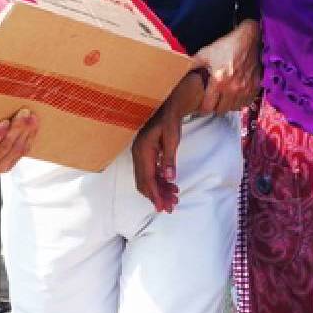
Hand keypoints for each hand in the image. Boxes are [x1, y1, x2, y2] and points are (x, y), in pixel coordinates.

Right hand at [0, 109, 38, 174]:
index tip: (5, 122)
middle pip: (4, 147)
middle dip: (16, 129)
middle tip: (23, 113)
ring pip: (16, 149)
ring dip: (26, 132)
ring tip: (31, 117)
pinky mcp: (11, 166)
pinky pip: (23, 152)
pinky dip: (30, 137)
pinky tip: (34, 125)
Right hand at [131, 70, 204, 212]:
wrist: (168, 105)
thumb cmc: (171, 118)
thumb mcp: (173, 136)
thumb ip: (169, 157)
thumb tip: (169, 177)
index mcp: (143, 150)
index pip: (147, 178)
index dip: (155, 194)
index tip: (163, 207)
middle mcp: (138, 154)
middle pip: (145, 182)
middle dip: (157, 196)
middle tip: (170, 208)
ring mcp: (141, 154)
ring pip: (147, 179)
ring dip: (159, 190)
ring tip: (173, 199)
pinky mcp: (146, 154)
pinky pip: (150, 172)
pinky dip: (159, 181)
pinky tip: (170, 186)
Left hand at [194, 19, 259, 114]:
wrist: (249, 40)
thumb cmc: (227, 46)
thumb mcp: (205, 53)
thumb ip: (191, 65)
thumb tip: (178, 72)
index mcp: (218, 81)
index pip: (207, 107)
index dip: (202, 108)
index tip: (201, 106)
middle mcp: (232, 88)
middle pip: (220, 110)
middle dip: (214, 107)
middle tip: (212, 101)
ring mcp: (245, 89)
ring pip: (233, 108)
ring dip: (227, 105)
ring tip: (223, 98)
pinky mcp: (255, 87)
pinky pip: (246, 103)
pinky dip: (240, 102)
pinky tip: (236, 95)